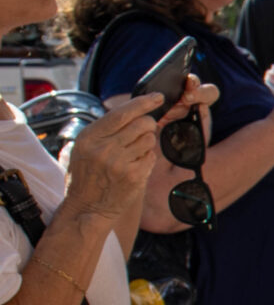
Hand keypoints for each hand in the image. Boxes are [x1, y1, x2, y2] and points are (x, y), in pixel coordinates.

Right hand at [60, 91, 170, 220]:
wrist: (87, 207)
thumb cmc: (86, 174)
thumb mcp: (83, 147)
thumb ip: (105, 130)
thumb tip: (135, 111)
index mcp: (89, 136)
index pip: (122, 112)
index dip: (143, 103)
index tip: (158, 97)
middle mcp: (104, 148)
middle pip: (142, 124)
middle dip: (148, 125)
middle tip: (142, 132)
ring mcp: (119, 163)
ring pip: (149, 139)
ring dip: (146, 143)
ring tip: (131, 153)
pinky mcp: (133, 176)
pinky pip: (151, 157)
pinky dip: (147, 158)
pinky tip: (134, 166)